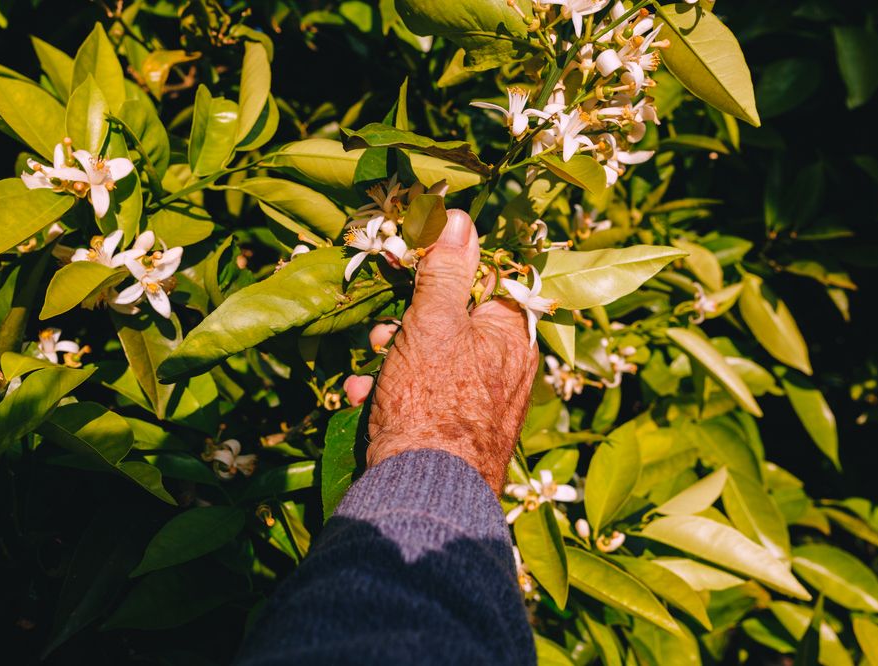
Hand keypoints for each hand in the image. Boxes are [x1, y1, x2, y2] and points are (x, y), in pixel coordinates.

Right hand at [366, 209, 538, 492]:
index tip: (413, 271)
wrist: (424, 493)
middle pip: (454, 319)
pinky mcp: (457, 428)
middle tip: (385, 335)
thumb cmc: (433, 401)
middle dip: (408, 322)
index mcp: (511, 334)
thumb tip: (459, 217)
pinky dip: (394, 392)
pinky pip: (426, 393)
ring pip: (433, 357)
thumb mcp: (434, 324)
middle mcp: (505, 366)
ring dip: (393, 358)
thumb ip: (447, 270)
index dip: (446, 269)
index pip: (487, 279)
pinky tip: (365, 400)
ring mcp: (482, 400)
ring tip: (370, 377)